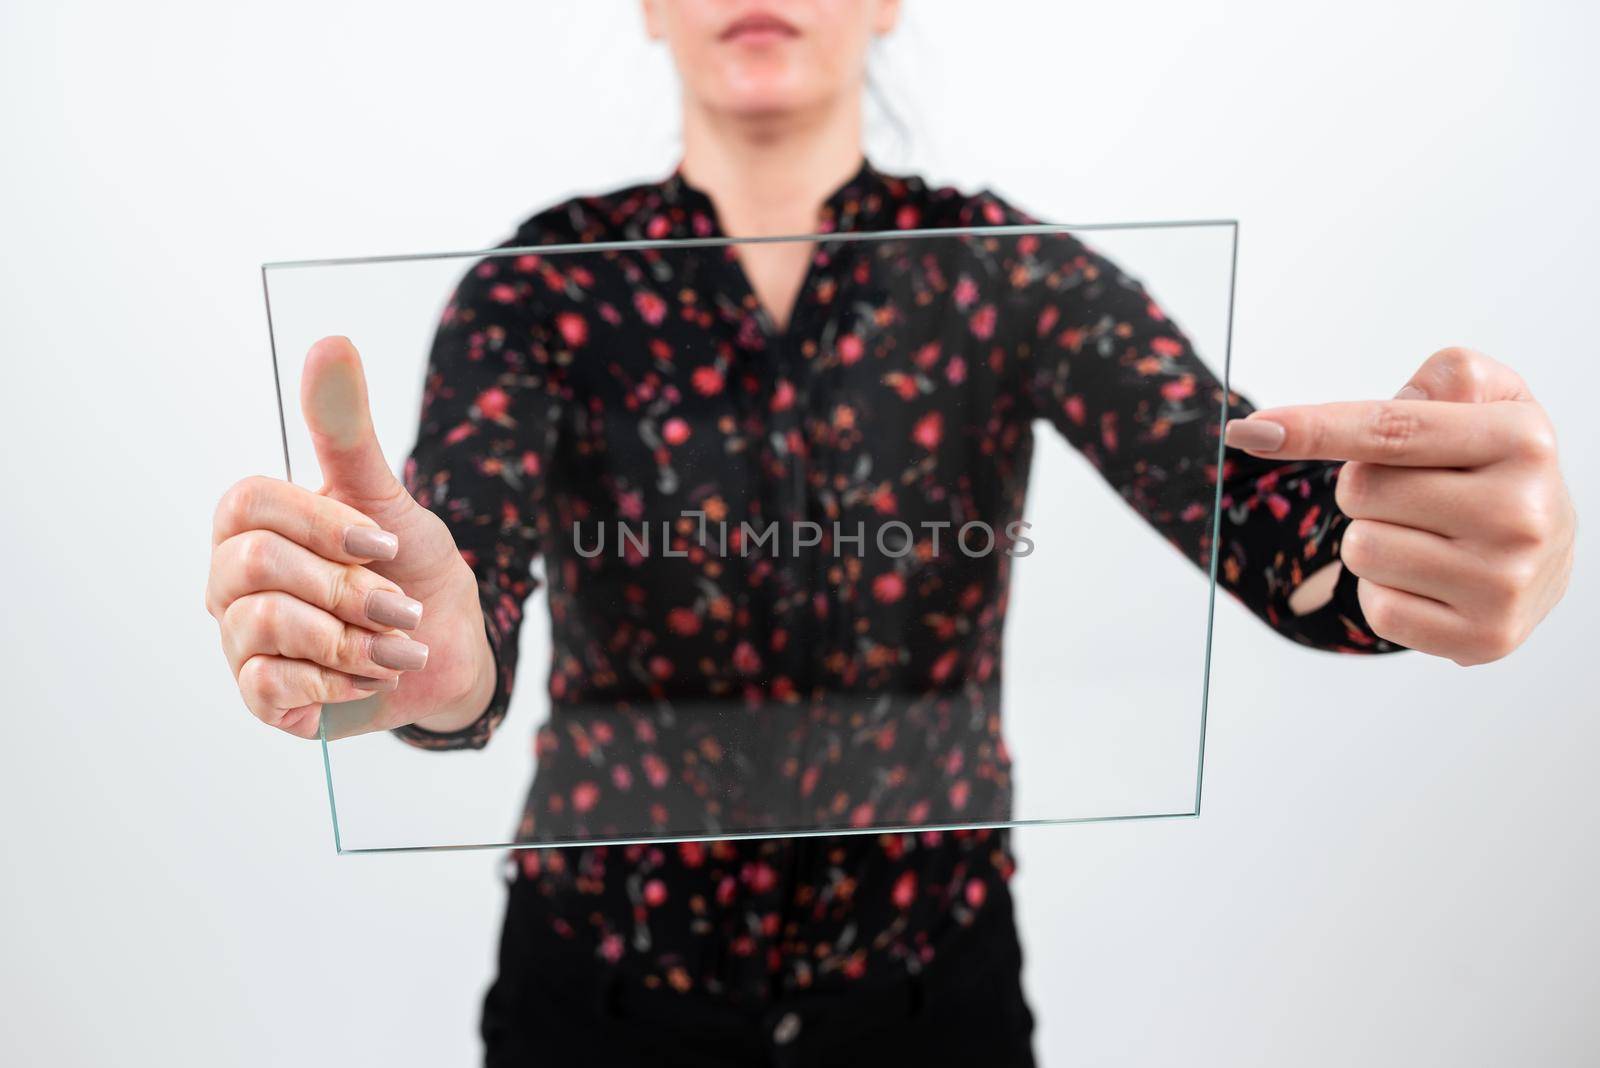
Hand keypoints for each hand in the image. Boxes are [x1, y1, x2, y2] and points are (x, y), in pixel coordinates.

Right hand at [206, 336, 494, 736]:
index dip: (322, 523)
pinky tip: (370, 675)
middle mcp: (230, 579)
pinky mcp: (260, 695)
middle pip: (255, 565)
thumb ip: (347, 430)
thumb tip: (331, 343)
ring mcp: (238, 639)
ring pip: (261, 626)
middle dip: (347, 588)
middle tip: (399, 606)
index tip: (387, 543)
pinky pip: (268, 684)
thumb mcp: (387, 495)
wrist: (444, 646)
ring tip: (392, 645)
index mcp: (252, 524)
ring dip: (350, 638)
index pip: (248, 502)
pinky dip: (336, 679)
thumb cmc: (407, 567)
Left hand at [1224, 347, 1575, 665]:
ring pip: (1361, 550)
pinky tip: (1431, 582)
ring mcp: (1505, 583)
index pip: (1389, 430)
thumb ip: (1442, 377)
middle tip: (1418, 494)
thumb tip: (1339, 424)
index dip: (1313, 428)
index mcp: (1522, 440)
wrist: (1548, 551)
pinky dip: (1386, 592)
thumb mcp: (1489, 397)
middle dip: (1367, 487)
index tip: (1249, 431)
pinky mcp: (1484, 639)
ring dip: (1373, 540)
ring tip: (1429, 538)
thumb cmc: (1495, 465)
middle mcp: (1522, 513)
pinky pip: (1377, 609)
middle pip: (1361, 490)